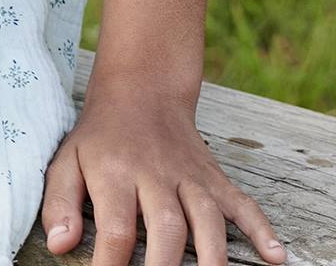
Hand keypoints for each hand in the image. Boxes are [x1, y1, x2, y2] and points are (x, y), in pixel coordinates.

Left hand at [42, 78, 285, 265]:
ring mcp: (191, 176)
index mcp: (116, 172)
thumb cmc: (100, 136)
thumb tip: (60, 246)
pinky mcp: (215, 177)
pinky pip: (243, 203)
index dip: (112, 265)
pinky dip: (261, 228)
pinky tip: (275, 257)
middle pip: (167, 227)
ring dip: (212, 257)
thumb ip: (59, 202)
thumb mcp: (67, 159)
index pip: (116, 228)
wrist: (141, 88)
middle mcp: (156, 174)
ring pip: (208, 218)